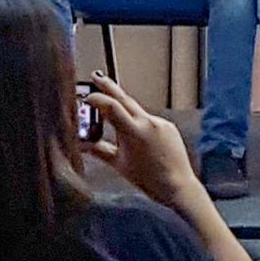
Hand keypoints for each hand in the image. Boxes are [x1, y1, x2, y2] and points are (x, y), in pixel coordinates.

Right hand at [81, 73, 201, 209]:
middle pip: (125, 99)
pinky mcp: (169, 126)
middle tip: (97, 77)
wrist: (177, 184)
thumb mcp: (119, 164)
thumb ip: (100, 151)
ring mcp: (160, 123)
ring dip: (124, 111)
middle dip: (109, 88)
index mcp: (134, 131)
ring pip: (137, 112)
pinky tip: (137, 139)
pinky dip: (139, 124)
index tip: (87, 97)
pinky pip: (149, 121)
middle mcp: (149, 122)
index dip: (98, 99)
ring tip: (111, 119)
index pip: (112, 107)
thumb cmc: (147, 178)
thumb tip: (82, 145)